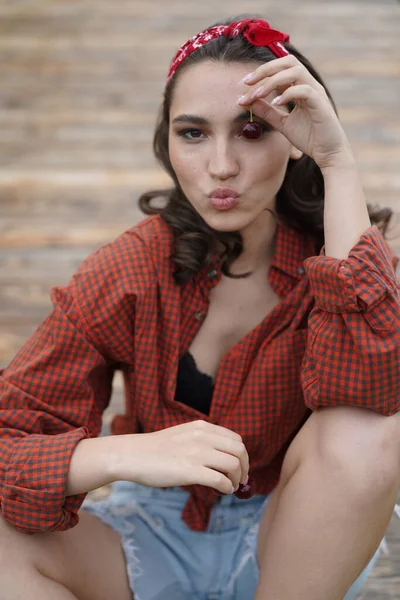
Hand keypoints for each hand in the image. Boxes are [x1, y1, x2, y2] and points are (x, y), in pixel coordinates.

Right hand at [112, 420, 248, 494]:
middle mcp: (203, 437)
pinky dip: (227, 487)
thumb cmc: (156, 449)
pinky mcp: (191, 471)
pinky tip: (222, 491)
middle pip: (239, 451)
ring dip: (237, 479)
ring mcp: (197, 453)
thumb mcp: (183, 434)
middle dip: (245, 467)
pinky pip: (220, 480)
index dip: (242, 455)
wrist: (133, 455)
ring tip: (231, 487)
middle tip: (241, 479)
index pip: (236, 439)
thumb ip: (202, 440)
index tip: (240, 467)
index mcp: (202, 427)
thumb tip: (221, 457)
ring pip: (233, 465)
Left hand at [238, 55, 350, 168]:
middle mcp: (310, 85)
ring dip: (273, 81)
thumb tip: (248, 102)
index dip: (261, 73)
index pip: (280, 69)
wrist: (328, 154)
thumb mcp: (282, 123)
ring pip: (295, 72)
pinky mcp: (321, 104)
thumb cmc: (309, 137)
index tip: (243, 85)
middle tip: (247, 82)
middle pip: (288, 62)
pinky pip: (304, 90)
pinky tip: (276, 104)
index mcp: (301, 87)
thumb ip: (267, 112)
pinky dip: (288, 94)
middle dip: (265, 69)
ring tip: (258, 95)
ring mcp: (317, 93)